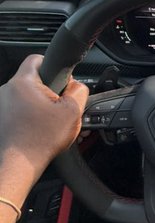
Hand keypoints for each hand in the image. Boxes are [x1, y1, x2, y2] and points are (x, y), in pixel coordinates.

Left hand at [0, 55, 87, 200]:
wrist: (20, 164)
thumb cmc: (41, 139)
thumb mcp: (72, 112)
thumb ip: (79, 91)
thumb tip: (78, 85)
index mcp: (24, 82)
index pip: (38, 58)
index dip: (54, 66)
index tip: (63, 81)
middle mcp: (8, 89)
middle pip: (33, 79)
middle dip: (49, 90)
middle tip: (59, 106)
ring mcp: (2, 104)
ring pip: (26, 95)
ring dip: (39, 103)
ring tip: (48, 121)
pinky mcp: (2, 117)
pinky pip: (19, 108)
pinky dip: (29, 115)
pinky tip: (37, 128)